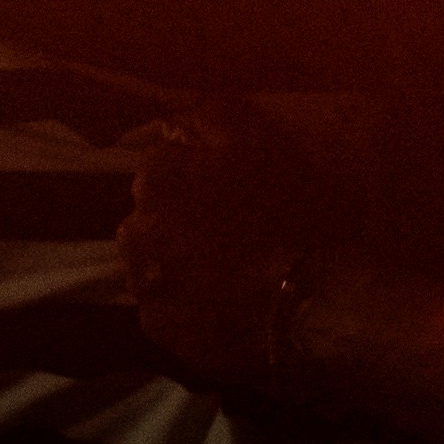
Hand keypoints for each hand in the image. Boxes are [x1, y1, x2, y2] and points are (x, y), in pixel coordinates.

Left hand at [127, 113, 364, 405]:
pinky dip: (183, 302)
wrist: (306, 303)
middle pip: (149, 214)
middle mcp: (136, 230)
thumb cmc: (289, 215)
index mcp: (158, 179)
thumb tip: (175, 115)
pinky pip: (164, 307)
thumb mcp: (260, 142)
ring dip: (173, 260)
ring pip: (150, 261)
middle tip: (223, 231)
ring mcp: (144, 283)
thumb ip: (211, 115)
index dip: (192, 174)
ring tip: (219, 269)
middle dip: (175, 218)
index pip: (160, 164)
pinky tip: (218, 302)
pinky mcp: (158, 328)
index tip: (223, 187)